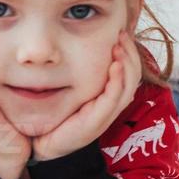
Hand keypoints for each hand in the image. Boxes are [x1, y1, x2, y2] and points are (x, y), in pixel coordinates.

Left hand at [31, 29, 142, 161]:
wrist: (44, 145)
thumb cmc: (57, 116)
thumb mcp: (74, 91)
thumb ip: (83, 74)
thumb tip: (82, 47)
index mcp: (109, 99)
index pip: (129, 73)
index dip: (129, 53)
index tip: (120, 33)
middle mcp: (112, 106)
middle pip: (134, 77)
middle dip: (131, 53)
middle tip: (121, 35)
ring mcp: (106, 115)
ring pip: (129, 86)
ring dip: (127, 63)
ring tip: (119, 46)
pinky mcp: (97, 122)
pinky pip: (114, 98)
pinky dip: (118, 80)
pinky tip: (114, 65)